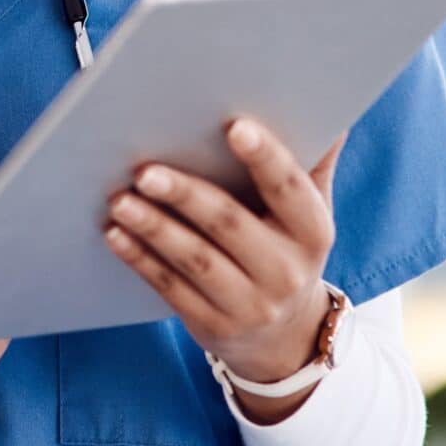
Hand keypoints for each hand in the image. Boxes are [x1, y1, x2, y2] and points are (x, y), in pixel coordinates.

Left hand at [103, 118, 343, 414]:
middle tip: (145, 170)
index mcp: (313, 232)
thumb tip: (329, 108)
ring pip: (195, 260)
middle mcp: (286, 271)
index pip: (289, 189)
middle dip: (185, 195)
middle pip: (230, 224)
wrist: (285, 336)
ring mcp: (250, 305)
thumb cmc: (289, 250)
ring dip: (154, 228)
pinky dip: (140, 259)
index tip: (234, 126)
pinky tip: (116, 234)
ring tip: (121, 200)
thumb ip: (313, 162)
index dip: (265, 157)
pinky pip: (171, 288)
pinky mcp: (213, 326)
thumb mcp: (310, 213)